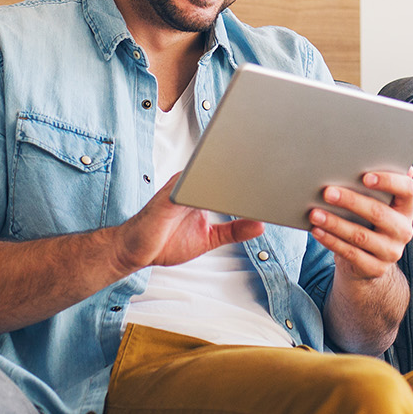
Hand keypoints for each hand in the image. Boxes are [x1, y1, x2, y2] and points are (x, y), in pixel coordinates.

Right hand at [112, 173, 262, 273]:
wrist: (135, 251)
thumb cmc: (166, 241)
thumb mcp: (209, 238)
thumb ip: (233, 231)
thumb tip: (260, 225)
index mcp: (200, 188)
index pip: (228, 175)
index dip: (250, 173)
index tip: (276, 170)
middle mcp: (190, 182)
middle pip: (222, 168)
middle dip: (247, 167)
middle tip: (277, 162)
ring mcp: (179, 187)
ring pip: (210, 172)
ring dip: (232, 171)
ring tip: (260, 170)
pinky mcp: (170, 197)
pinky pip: (192, 187)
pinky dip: (210, 186)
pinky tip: (231, 189)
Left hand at [309, 169, 412, 280]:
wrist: (368, 260)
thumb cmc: (368, 221)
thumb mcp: (376, 204)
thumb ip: (373, 185)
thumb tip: (359, 156)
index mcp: (407, 208)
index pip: (408, 190)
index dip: (389, 181)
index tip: (365, 176)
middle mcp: (404, 230)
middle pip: (379, 213)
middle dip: (351, 201)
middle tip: (327, 192)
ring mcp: (391, 252)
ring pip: (360, 235)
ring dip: (335, 223)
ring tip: (314, 213)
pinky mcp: (375, 268)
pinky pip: (350, 253)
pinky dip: (331, 241)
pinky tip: (316, 230)